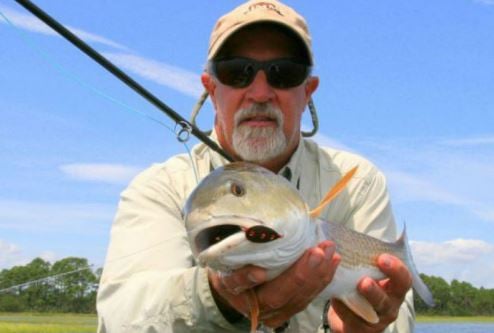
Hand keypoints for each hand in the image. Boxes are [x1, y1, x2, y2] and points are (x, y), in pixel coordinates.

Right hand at [209, 240, 339, 327]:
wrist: (235, 285)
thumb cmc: (231, 262)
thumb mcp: (227, 253)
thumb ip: (238, 247)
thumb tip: (251, 238)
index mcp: (233, 289)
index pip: (239, 285)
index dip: (248, 278)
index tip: (258, 272)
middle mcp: (254, 306)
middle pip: (277, 296)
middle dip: (300, 275)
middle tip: (317, 252)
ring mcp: (273, 313)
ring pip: (297, 299)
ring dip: (318, 276)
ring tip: (330, 253)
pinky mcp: (288, 310)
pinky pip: (307, 298)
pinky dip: (322, 280)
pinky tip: (333, 262)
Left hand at [328, 253, 412, 332]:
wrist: (352, 316)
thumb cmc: (361, 285)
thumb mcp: (367, 273)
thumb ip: (365, 259)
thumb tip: (346, 235)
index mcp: (394, 288)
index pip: (403, 280)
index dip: (396, 269)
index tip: (382, 258)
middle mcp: (389, 305)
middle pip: (387, 301)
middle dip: (376, 291)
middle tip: (364, 281)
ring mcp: (375, 319)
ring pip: (370, 314)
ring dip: (359, 303)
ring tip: (352, 291)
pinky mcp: (360, 329)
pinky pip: (351, 319)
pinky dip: (342, 308)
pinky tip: (335, 297)